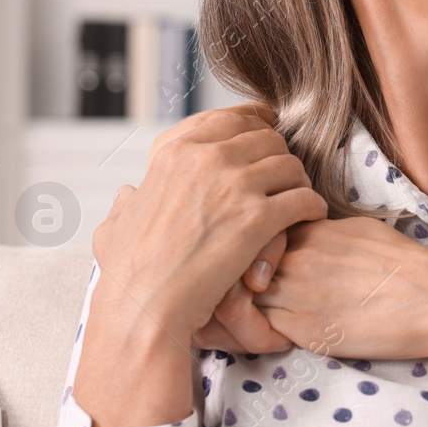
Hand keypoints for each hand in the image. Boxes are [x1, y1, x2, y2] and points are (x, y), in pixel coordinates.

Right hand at [90, 104, 328, 340]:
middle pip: (266, 139)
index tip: (268, 129)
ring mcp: (233, 185)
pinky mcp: (257, 218)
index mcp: (173, 153)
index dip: (255, 123)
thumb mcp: (115, 226)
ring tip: (298, 200)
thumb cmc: (127, 275)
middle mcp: (205, 159)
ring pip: (290, 165)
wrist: (142, 308)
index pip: (229, 119)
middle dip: (279, 157)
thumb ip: (125, 204)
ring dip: (298, 182)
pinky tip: (311, 218)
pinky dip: (312, 208)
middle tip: (283, 179)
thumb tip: (126, 194)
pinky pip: (303, 198)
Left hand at [254, 216, 427, 359]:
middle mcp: (297, 260)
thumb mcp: (358, 231)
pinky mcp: (306, 332)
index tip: (258, 271)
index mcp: (310, 233)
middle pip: (240, 269)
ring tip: (256, 321)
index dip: (250, 257)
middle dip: (238, 284)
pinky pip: (263, 333)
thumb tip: (303, 242)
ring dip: (245, 312)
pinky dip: (259, 336)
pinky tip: (277, 337)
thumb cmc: (407, 264)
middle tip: (247, 299)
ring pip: (244, 303)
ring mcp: (298, 296)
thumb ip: (321, 235)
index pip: (254, 240)